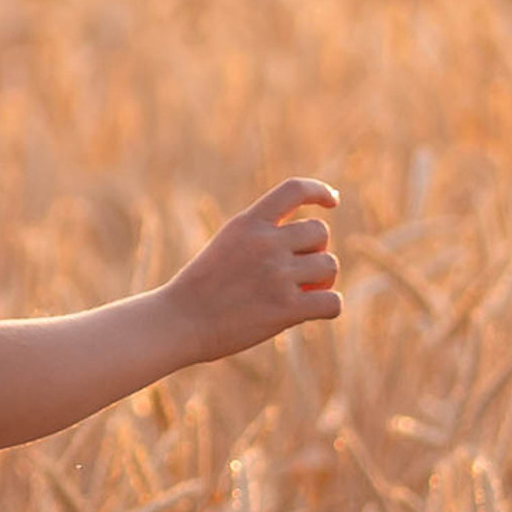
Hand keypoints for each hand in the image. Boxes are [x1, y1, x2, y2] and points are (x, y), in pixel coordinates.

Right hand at [161, 181, 341, 367]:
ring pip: (329, 265)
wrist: (178, 322)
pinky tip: (312, 312)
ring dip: (323, 281)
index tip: (332, 202)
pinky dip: (329, 307)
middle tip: (302, 273)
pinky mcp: (285, 308)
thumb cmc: (200, 289)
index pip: (294, 189)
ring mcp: (276, 275)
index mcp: (248, 223)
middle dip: (317, 251)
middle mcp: (265, 243)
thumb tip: (306, 243)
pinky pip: (332, 302)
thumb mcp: (226, 245)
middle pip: (320, 232)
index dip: (319, 191)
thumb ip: (259, 237)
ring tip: (303, 294)